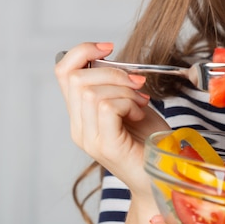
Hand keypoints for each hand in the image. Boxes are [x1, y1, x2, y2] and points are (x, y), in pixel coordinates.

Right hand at [55, 42, 168, 197]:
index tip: (109, 47)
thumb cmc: (149, 141)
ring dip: (124, 89)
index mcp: (80, 115)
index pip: (63, 72)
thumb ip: (116, 85)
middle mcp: (78, 127)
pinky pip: (106, 107)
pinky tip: (139, 114)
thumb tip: (112, 59)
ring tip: (140, 103)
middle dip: (112, 72)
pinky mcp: (106, 145)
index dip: (82, 51)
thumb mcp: (131, 103)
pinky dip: (128, 103)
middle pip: (76, 78)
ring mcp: (89, 138)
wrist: (161, 176)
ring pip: (92, 91)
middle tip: (137, 84)